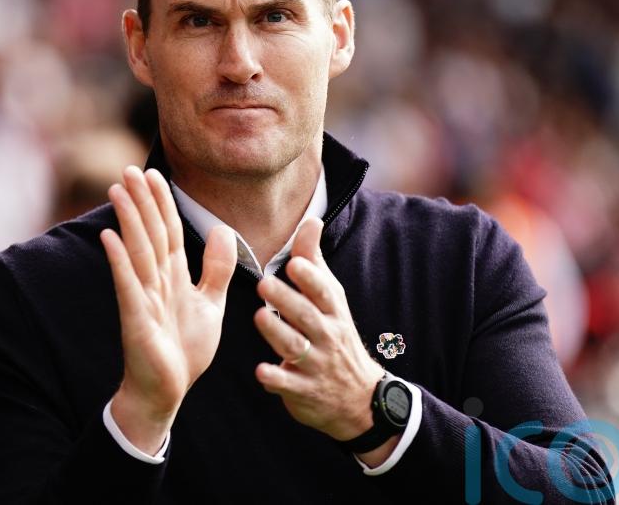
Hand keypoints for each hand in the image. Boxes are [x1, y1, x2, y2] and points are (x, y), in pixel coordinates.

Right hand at [100, 166, 236, 452]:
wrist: (168, 391)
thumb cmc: (185, 350)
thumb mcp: (211, 304)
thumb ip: (216, 268)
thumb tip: (223, 230)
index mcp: (174, 276)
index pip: (169, 230)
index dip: (162, 202)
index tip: (153, 174)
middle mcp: (156, 281)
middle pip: (151, 233)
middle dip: (141, 201)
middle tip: (130, 170)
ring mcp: (144, 297)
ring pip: (138, 251)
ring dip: (129, 220)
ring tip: (119, 190)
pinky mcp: (136, 317)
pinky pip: (127, 284)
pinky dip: (119, 260)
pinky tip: (110, 237)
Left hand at [254, 218, 385, 444]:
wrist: (358, 398)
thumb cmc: (335, 336)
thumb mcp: (331, 299)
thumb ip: (314, 261)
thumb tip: (311, 219)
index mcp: (333, 312)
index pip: (324, 292)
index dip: (310, 278)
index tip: (294, 262)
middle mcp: (327, 337)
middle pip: (307, 317)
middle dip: (287, 300)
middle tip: (264, 284)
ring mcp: (316, 365)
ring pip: (296, 348)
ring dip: (277, 333)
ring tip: (260, 317)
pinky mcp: (303, 391)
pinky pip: (289, 385)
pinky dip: (276, 379)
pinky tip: (261, 372)